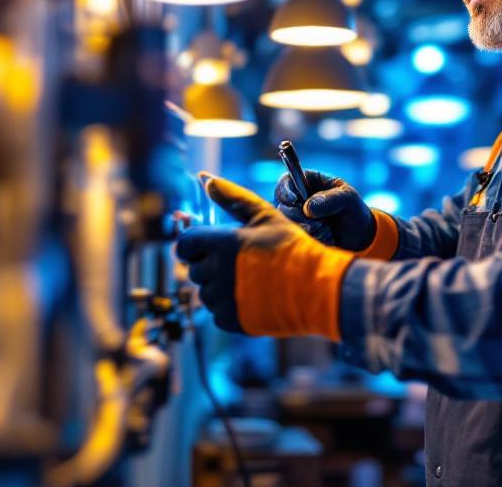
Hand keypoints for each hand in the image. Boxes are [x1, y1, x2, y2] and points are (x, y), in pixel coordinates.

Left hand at [177, 173, 354, 338]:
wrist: (317, 288)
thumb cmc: (292, 248)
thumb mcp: (265, 216)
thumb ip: (233, 197)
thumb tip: (207, 179)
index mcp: (221, 244)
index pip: (184, 245)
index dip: (192, 244)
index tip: (207, 244)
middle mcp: (217, 273)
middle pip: (194, 269)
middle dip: (209, 263)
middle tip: (237, 261)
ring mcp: (223, 300)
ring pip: (205, 292)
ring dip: (219, 285)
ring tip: (249, 279)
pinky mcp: (231, 321)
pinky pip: (217, 312)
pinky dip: (229, 306)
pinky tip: (253, 296)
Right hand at [274, 169, 376, 251]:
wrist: (359, 235)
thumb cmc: (354, 209)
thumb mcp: (348, 199)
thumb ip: (330, 200)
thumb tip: (308, 207)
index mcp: (308, 181)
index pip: (286, 181)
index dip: (285, 191)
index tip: (294, 201)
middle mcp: (298, 198)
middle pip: (282, 204)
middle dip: (298, 216)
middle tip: (317, 223)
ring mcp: (296, 216)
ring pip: (287, 222)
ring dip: (305, 228)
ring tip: (325, 230)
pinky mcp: (298, 232)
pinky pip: (294, 236)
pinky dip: (309, 238)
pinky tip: (324, 236)